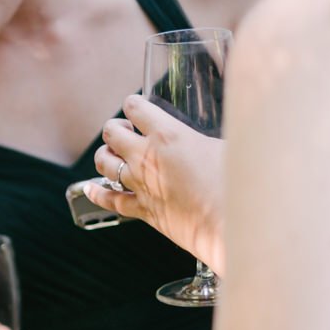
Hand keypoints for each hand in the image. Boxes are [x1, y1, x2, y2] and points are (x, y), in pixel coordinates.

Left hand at [85, 94, 226, 270]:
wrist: (232, 225)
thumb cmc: (239, 183)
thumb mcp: (233, 143)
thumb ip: (223, 129)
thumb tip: (238, 116)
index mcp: (168, 135)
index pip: (136, 108)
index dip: (134, 104)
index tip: (136, 105)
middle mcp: (146, 157)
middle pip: (112, 133)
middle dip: (116, 128)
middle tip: (125, 130)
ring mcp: (140, 184)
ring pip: (104, 163)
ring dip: (105, 154)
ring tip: (112, 152)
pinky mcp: (142, 210)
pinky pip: (110, 199)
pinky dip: (97, 192)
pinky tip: (90, 187)